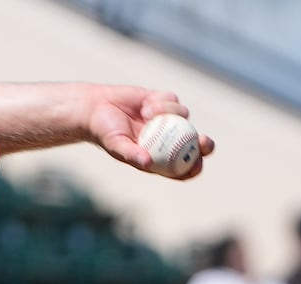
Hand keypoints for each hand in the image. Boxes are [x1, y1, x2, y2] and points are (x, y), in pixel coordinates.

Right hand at [85, 85, 214, 178]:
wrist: (96, 107)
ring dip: (169, 112)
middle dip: (204, 144)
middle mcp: (167, 139)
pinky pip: (173, 99)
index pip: (182, 167)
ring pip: (183, 115)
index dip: (194, 167)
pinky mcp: (163, 101)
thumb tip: (148, 162)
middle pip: (195, 144)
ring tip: (146, 113)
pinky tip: (145, 103)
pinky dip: (162, 101)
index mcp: (158, 156)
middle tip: (203, 140)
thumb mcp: (116, 145)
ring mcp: (167, 119)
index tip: (197, 164)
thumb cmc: (104, 132)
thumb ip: (132, 154)